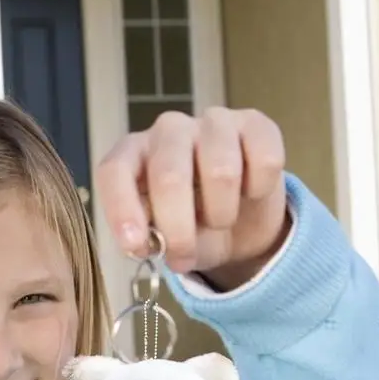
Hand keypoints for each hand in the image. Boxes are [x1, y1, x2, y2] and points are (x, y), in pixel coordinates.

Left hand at [96, 108, 291, 290]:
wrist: (240, 221)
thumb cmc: (190, 226)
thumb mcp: (162, 240)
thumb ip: (147, 239)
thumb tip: (143, 244)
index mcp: (133, 155)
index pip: (115, 171)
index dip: (122, 209)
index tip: (135, 245)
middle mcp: (167, 131)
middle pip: (170, 177)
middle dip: (179, 230)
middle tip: (183, 257)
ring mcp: (212, 122)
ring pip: (221, 172)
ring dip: (222, 214)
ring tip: (220, 221)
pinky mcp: (255, 123)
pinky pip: (263, 161)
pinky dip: (258, 191)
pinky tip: (249, 193)